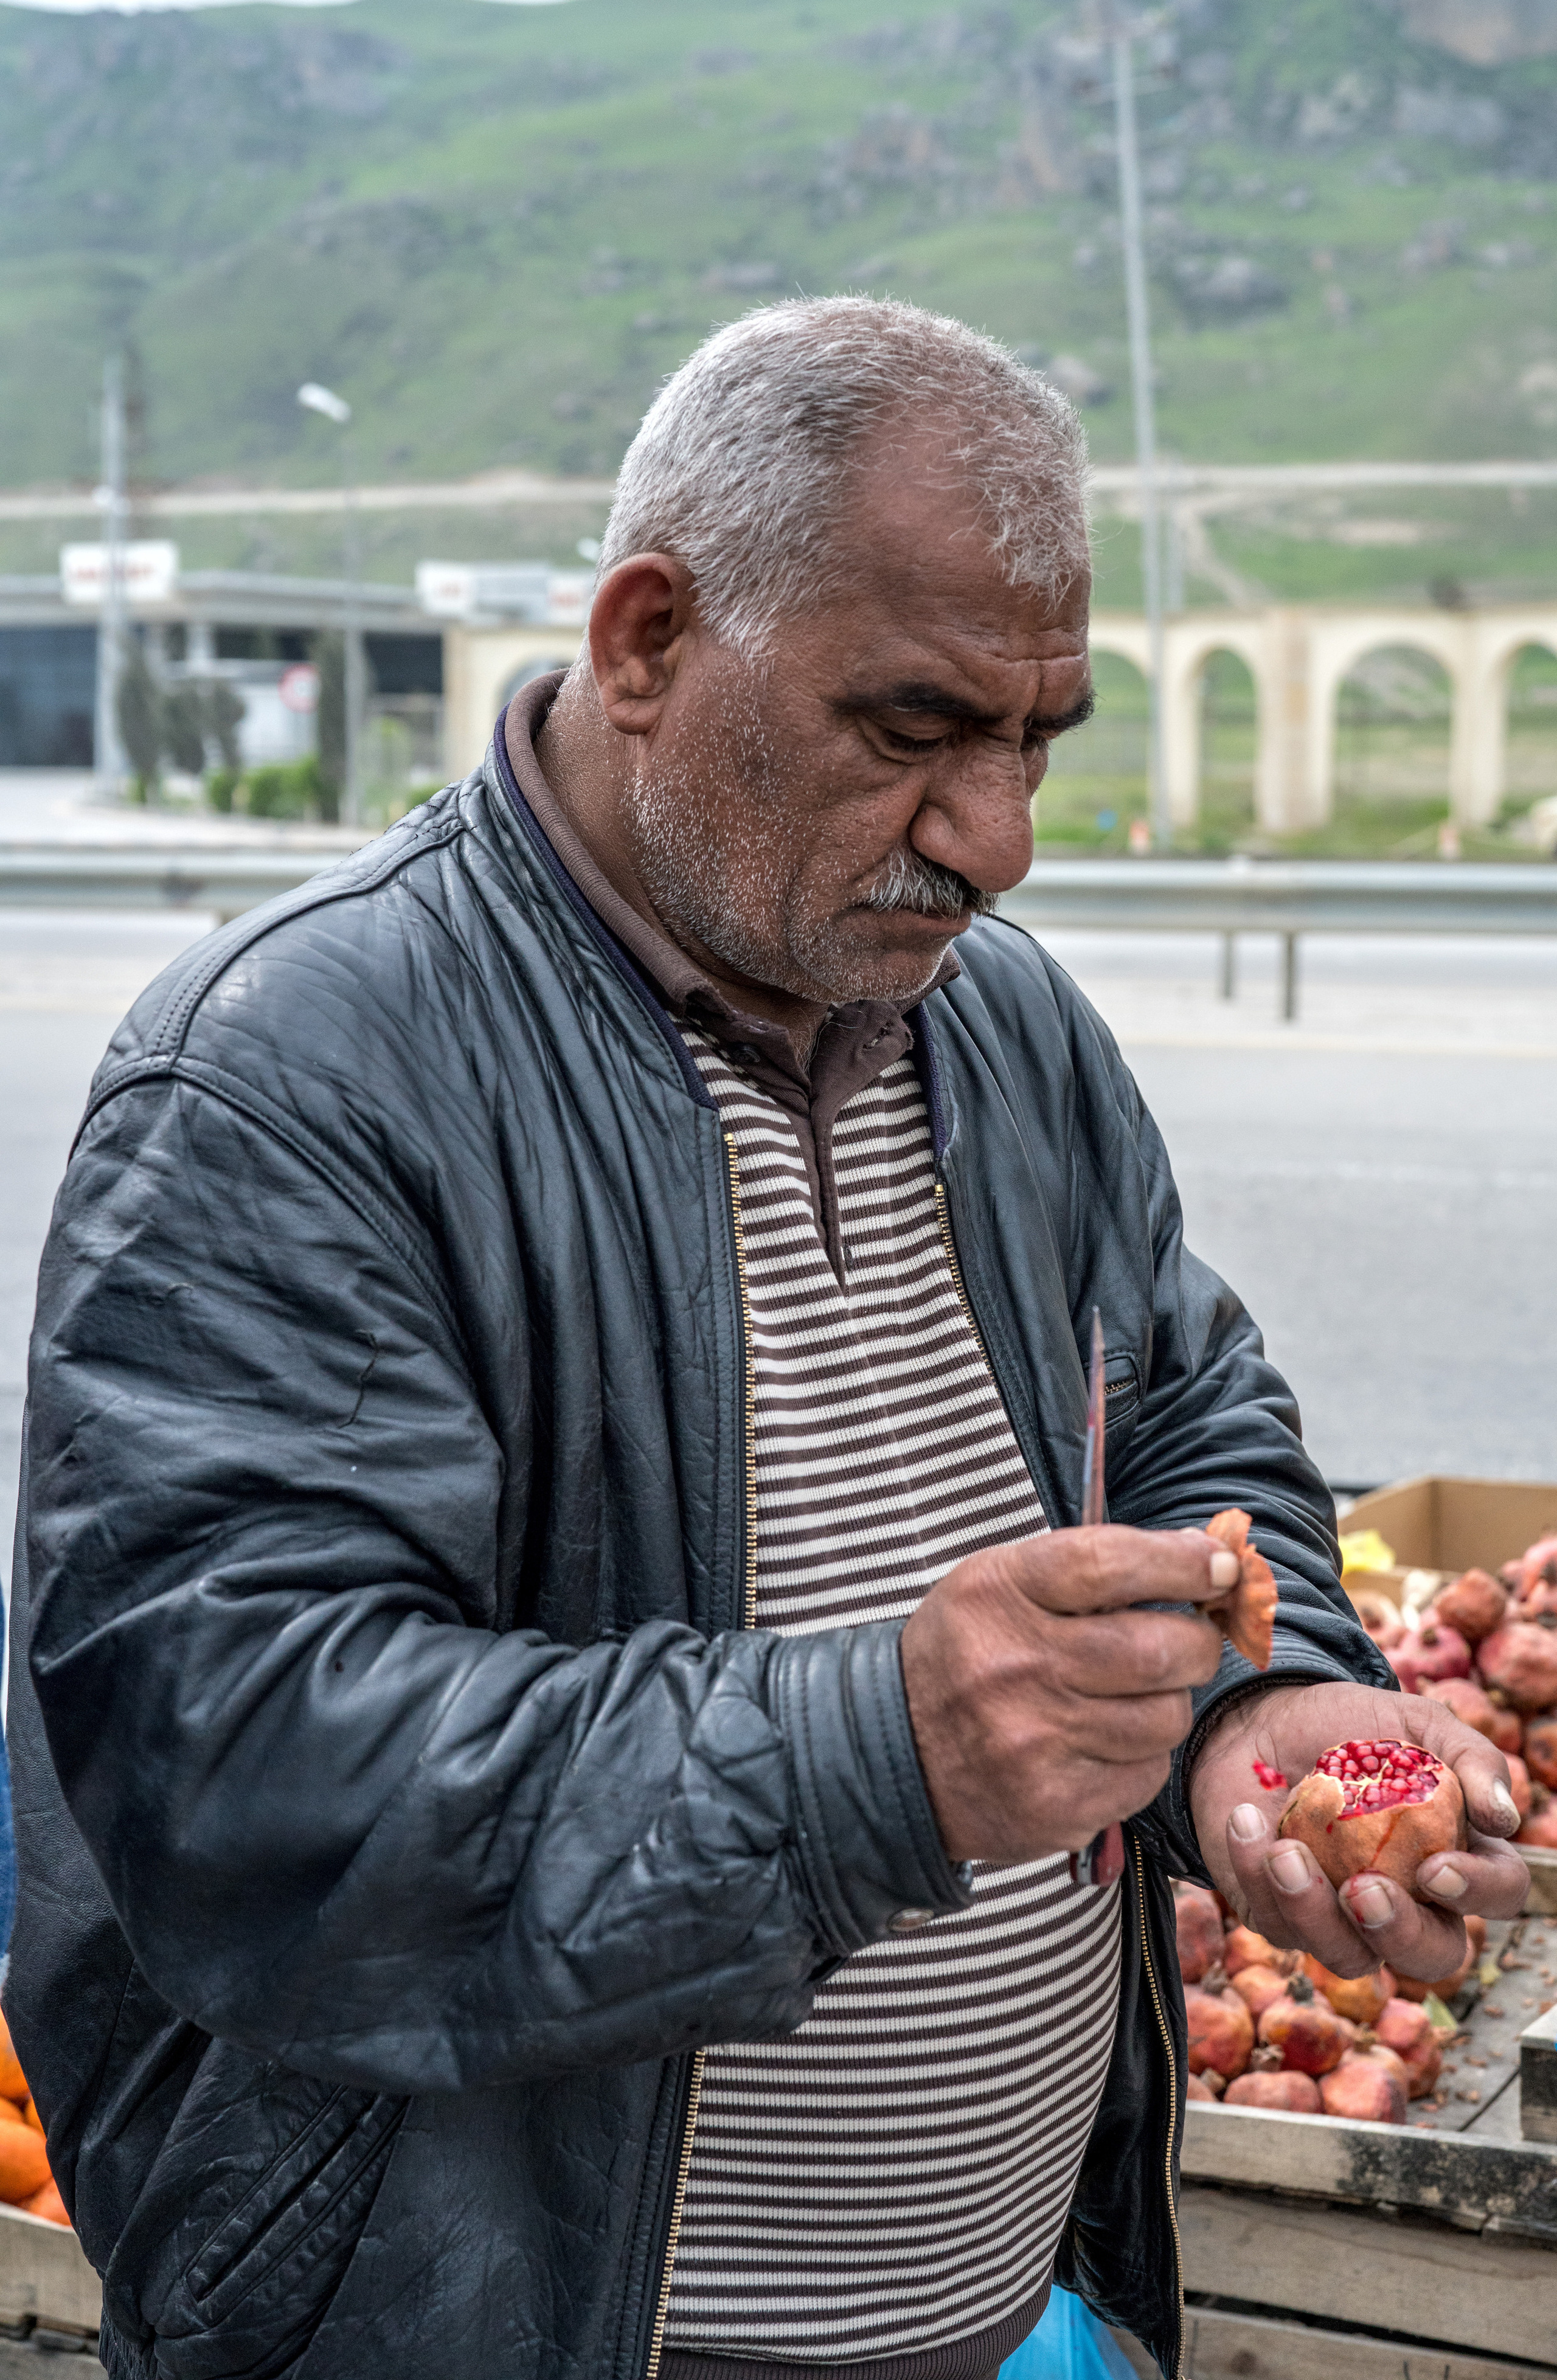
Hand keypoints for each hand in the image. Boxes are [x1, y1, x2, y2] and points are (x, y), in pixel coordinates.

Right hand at [901, 1525, 1228, 1863]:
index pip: (1111, 1564)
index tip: (1219, 1566)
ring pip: (1165, 1717)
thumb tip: (1208, 1560)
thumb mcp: (999, 1584)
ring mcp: (1036, 1742)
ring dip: (1165, 1703)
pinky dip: (1140, 1757)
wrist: (893, 1753)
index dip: (1182, 1562)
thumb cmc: (966, 1654)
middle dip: (1194, 1643)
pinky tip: (1101, 1743)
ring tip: (1127, 1697)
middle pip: (1160, 1650)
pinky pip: (1146, 1775)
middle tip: (1185, 1642)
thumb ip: (1091, 1565)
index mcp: (1001, 1594)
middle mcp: (1016, 1666)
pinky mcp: (1055, 1806)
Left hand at [1190, 1681, 1528, 1982]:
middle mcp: (1408, 1898)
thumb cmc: (1352, 1726)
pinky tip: (1245, 1820)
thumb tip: (1502, 1817)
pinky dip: (1255, 1873)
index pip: (1497, 1892)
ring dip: (1312, 1909)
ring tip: (1283, 1850)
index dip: (1478, 1891)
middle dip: (1400, 1934)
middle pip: (1431, 1955)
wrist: (1264, 1718)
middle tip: (1362, 1890)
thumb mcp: (1416, 1723)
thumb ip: (1470, 1758)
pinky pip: (1276, 1922)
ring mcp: (1343, 1916)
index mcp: (1456, 1852)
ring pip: (1348, 1956)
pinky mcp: (1282, 1915)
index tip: (1436, 1867)